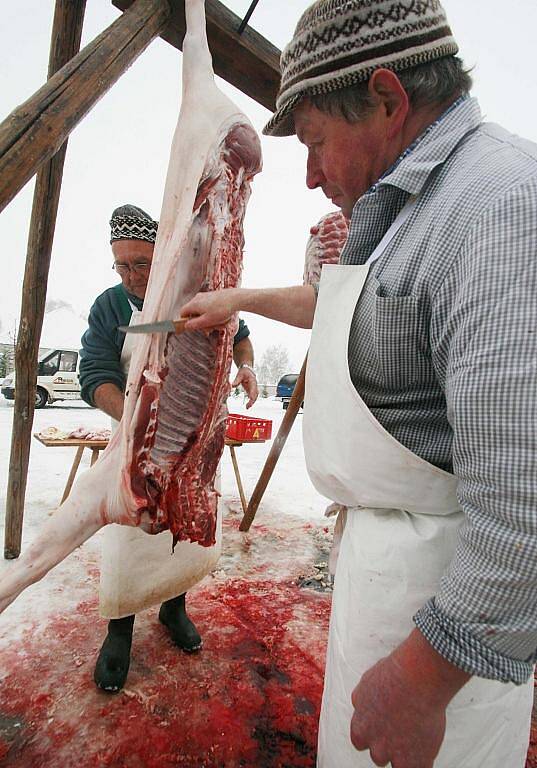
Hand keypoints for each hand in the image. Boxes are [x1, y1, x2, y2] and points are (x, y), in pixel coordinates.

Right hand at [182, 288, 238, 330]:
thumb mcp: (207, 321)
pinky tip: (223, 318)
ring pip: (203, 311)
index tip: (194, 327)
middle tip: (210, 329)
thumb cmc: (221, 310)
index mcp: (194, 304)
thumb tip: (186, 326)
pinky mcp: (213, 296)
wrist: (236, 298)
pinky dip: (215, 314)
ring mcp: (205, 296)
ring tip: (220, 324)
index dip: (186, 321)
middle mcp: (197, 298)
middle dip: (202, 322)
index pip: (183, 313)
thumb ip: (194, 324)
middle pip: (194, 313)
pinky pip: (210, 308)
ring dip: (210, 320)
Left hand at [232, 366, 257, 407]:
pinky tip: (247, 406)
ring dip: (252, 402)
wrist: (247, 370)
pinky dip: (250, 401)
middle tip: (248, 406)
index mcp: (253, 381)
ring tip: (247, 407)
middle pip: (255, 394)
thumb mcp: (240, 374)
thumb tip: (232, 386)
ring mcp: (253, 388)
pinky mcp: (251, 390)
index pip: (253, 388)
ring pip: (255, 396)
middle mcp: (254, 385)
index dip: (252, 394)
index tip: (251, 399)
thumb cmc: (244, 371)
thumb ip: (237, 380)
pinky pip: (252, 396)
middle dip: (252, 400)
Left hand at [350, 630, 469, 767]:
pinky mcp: (414, 761)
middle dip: (389, 744)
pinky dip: (423, 762)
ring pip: (398, 764)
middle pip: (378, 754)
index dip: (373, 734)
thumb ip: (363, 699)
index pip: (360, 740)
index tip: (383, 728)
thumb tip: (361, 703)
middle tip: (403, 728)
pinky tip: (427, 749)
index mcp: (360, 725)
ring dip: (406, 753)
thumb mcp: (368, 682)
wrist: (418, 679)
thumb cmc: (396, 675)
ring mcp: (393, 754)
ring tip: (418, 735)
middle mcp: (373, 743)